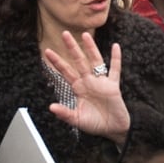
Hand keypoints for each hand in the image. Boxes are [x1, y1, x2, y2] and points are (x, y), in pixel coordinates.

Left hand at [44, 31, 129, 145]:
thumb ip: (65, 113)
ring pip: (95, 61)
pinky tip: (116, 47)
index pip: (65, 71)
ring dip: (91, 48)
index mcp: (78, 88)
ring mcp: (101, 82)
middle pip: (79, 61)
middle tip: (64, 34)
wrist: (113, 129)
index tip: (47, 51)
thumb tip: (51, 107)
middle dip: (72, 48)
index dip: (57, 62)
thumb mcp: (77, 119)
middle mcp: (89, 81)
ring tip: (86, 35)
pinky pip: (115, 70)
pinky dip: (116, 58)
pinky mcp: (113, 86)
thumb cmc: (95, 123)